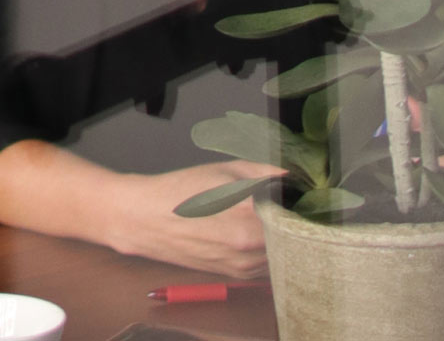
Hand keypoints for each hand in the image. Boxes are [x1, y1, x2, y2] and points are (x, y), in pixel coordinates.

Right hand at [100, 161, 279, 279]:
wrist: (144, 219)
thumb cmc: (179, 191)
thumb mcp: (223, 170)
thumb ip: (264, 171)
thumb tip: (291, 175)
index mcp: (251, 210)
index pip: (296, 211)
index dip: (299, 202)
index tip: (296, 196)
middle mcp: (251, 241)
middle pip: (293, 233)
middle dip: (289, 220)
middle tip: (279, 206)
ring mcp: (245, 261)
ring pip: (282, 252)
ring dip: (279, 238)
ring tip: (257, 220)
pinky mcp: (237, 273)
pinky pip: (267, 264)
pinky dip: (265, 250)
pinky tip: (248, 235)